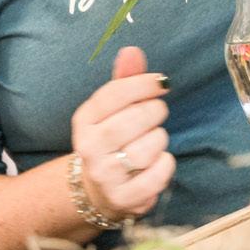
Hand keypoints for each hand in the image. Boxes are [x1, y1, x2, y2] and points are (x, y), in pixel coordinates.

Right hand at [70, 46, 174, 221]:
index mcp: (84, 121)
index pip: (114, 94)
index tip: (161, 83)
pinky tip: (158, 161)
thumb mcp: (111, 110)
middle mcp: (90, 148)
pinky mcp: (125, 198)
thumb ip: (124, 80)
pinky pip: (158, 174)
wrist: (96, 190)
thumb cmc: (111, 140)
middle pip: (135, 119)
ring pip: (149, 147)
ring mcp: (106, 176)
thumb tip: (132, 50)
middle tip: (157, 113)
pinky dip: (165, 164)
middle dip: (155, 111)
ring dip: (159, 139)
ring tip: (152, 140)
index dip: (142, 84)